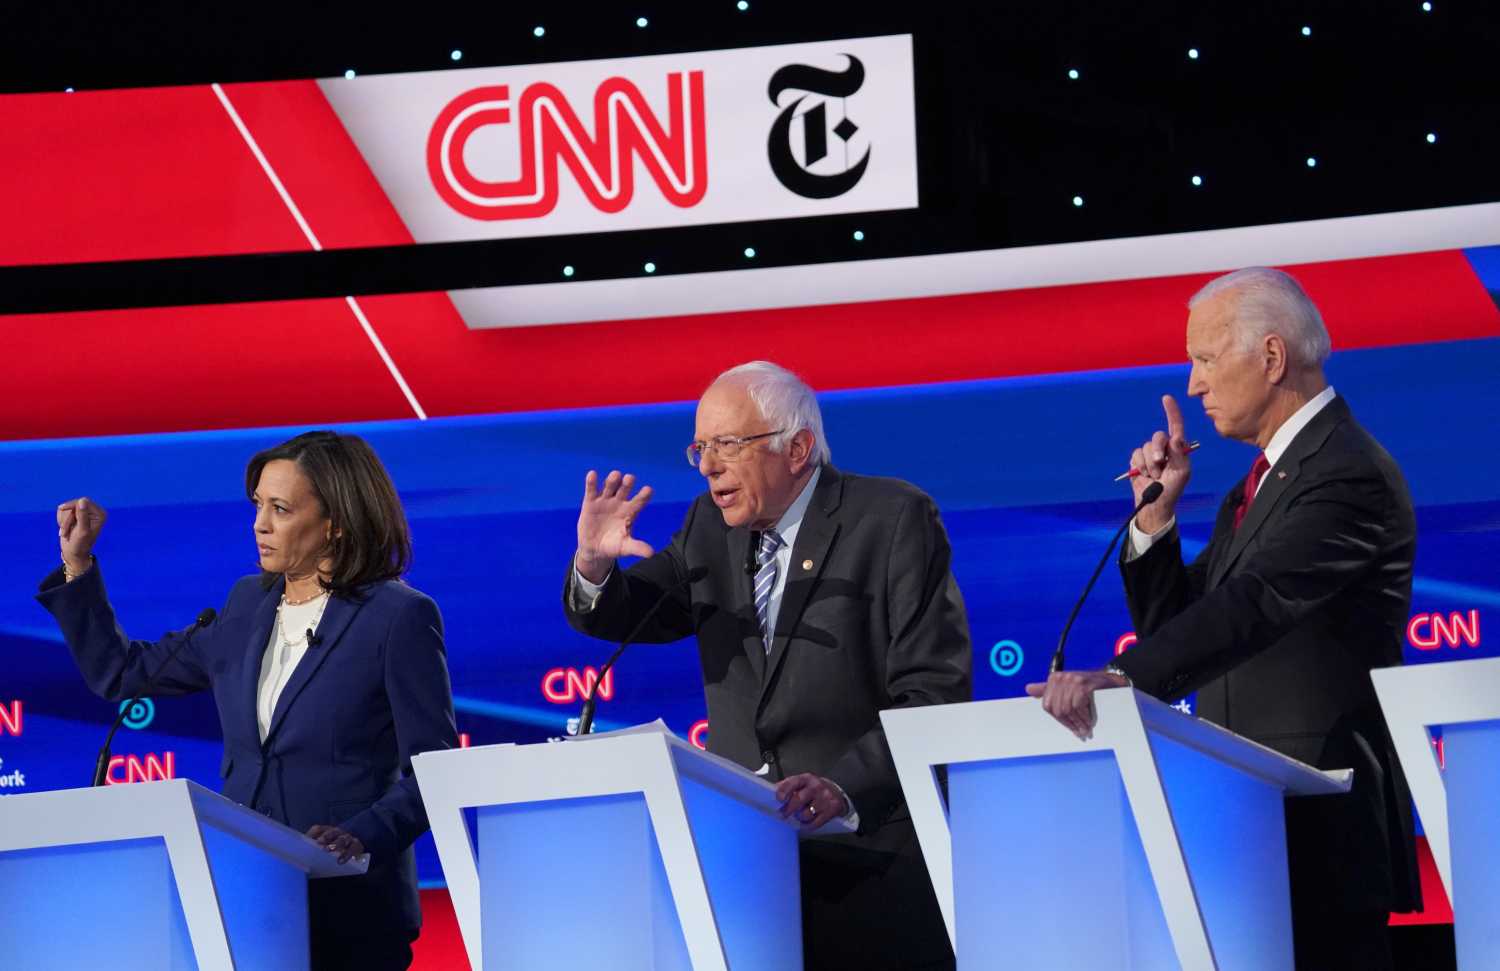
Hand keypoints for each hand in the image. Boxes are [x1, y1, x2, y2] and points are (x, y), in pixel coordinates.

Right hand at [57, 497, 106, 573]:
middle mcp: (93, 512)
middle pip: (74, 504)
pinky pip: (63, 512)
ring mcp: (84, 514)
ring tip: (66, 532)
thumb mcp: (82, 530)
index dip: (72, 505)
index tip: (61, 508)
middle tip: (65, 530)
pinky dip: (61, 521)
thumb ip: (83, 516)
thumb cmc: (80, 544)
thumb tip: (82, 500)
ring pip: (67, 509)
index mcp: (100, 514)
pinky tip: (65, 530)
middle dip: (67, 517)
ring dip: (63, 521)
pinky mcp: (75, 517)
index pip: (84, 501)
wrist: (72, 553)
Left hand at [307, 824, 364, 863]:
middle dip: (326, 837)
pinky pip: (353, 848)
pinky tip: (341, 860)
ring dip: (336, 844)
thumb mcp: (321, 849)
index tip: (308, 841)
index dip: (313, 834)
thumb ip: (311, 848)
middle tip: (320, 843)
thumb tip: (299, 856)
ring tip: (330, 851)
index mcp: (326, 832)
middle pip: (331, 832)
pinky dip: (347, 854)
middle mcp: (337, 833)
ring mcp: (348, 838)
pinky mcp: (357, 846)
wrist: (352, 852)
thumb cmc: (332, 851)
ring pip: (343, 839)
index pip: (318, 829)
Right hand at [575, 470, 655, 583]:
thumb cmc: (614, 546)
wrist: (595, 549)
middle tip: (630, 478)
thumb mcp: (625, 548)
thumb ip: (637, 547)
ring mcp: (605, 501)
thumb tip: (651, 553)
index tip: (648, 490)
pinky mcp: (590, 502)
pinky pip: (592, 490)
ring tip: (615, 475)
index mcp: (630, 512)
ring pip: (609, 487)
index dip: (644, 496)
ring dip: (612, 481)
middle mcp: (619, 503)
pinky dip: (592, 482)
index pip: (639, 501)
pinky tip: (592, 474)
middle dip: (627, 484)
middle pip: (624, 490)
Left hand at [774, 773, 847, 831]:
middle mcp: (816, 786)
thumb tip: (772, 792)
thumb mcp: (802, 783)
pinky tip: (807, 822)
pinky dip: (808, 825)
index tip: (778, 799)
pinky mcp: (832, 809)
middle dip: (788, 809)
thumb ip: (788, 786)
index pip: (793, 782)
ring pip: (806, 814)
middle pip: (798, 800)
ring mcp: (825, 798)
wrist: (836, 793)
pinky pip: (816, 823)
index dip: (784, 791)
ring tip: (799, 816)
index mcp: (806, 778)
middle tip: (783, 814)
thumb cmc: (814, 789)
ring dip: (800, 818)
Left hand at [1024, 669, 1129, 740]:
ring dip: (1078, 722)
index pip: (1048, 706)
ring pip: (1068, 709)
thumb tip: (1028, 689)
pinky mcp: (1083, 684)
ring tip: (1086, 729)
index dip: (1059, 720)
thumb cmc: (1088, 686)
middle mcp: (1061, 677)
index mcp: (1054, 678)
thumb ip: (1048, 689)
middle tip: (1080, 732)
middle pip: (1058, 709)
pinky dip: (1084, 717)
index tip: (1069, 727)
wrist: (1111, 681)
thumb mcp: (1067, 686)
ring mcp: (1072, 680)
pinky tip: (1089, 721)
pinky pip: (1078, 706)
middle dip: (1069, 723)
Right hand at [1129, 395, 1192, 532]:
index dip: (1172, 412)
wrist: (1155, 503)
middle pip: (1158, 437)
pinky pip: (1135, 455)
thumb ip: (1179, 453)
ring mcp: (1150, 454)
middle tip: (1159, 464)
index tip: (1166, 398)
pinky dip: (1139, 466)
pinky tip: (1144, 475)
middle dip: (1157, 450)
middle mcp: (1164, 449)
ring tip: (1154, 476)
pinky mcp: (1137, 461)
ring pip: (1145, 448)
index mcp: (1178, 449)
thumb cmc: (1173, 489)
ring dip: (1149, 464)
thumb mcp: (1182, 472)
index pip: (1176, 427)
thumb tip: (1175, 437)